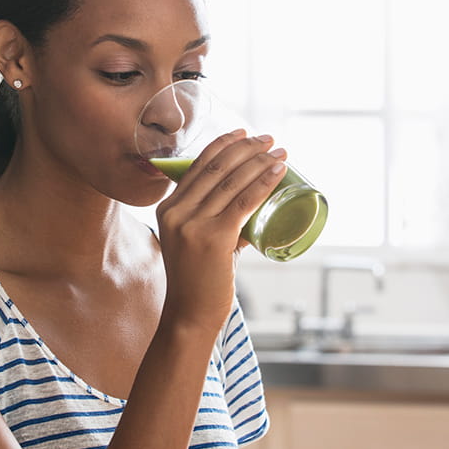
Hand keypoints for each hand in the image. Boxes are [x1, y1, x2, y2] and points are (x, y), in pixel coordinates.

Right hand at [155, 129, 286, 330]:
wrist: (189, 315)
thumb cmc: (198, 281)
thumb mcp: (196, 243)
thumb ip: (219, 223)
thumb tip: (251, 208)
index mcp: (168, 208)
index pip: (197, 165)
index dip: (223, 144)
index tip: (244, 133)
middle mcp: (176, 211)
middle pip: (217, 167)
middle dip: (246, 147)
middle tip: (269, 139)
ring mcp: (192, 224)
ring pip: (232, 181)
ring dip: (260, 161)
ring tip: (280, 152)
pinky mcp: (213, 238)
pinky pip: (243, 202)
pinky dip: (264, 183)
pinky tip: (278, 172)